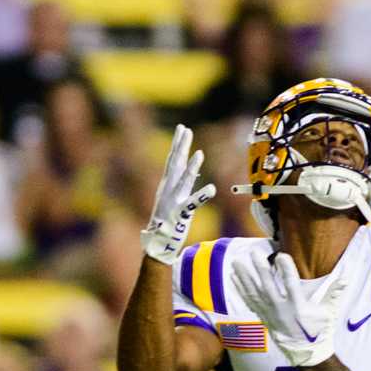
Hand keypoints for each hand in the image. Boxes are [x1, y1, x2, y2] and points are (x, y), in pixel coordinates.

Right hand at [139, 124, 212, 264]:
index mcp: (167, 185)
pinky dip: (202, 196)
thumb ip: (181, 182)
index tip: (182, 128)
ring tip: (199, 154)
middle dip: (181, 146)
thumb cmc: (167, 220)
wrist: (158, 242)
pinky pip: (193, 204)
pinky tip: (212, 189)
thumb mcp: (172, 197)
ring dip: (191, 168)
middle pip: (175, 164)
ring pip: (183, 181)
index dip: (178, 144)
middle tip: (185, 130)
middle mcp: (169, 190)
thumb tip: (191, 168)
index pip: (173, 160)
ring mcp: (174, 201)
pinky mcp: (180, 214)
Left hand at [247, 252, 353, 367]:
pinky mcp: (264, 317)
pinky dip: (241, 289)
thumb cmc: (319, 330)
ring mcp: (270, 314)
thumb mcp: (329, 312)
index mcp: (299, 306)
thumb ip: (334, 292)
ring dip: (245, 277)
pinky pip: (250, 301)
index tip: (281, 255)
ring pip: (255, 292)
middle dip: (260, 268)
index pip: (291, 284)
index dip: (286, 269)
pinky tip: (235, 277)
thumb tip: (345, 276)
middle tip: (254, 253)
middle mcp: (282, 310)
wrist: (306, 353)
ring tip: (237, 262)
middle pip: (268, 286)